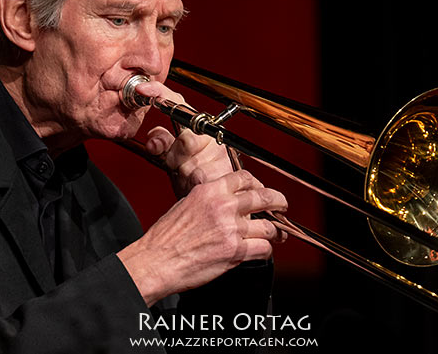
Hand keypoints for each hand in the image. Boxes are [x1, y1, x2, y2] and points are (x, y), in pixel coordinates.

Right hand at [117, 170, 287, 306]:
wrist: (156, 260)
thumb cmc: (166, 237)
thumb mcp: (186, 204)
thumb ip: (209, 199)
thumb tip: (225, 200)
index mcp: (210, 191)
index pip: (244, 178)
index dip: (257, 183)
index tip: (261, 189)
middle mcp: (223, 206)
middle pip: (265, 197)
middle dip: (278, 201)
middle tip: (282, 205)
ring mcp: (231, 229)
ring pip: (268, 226)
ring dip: (274, 231)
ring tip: (274, 234)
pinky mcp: (234, 252)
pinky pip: (263, 248)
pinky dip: (266, 250)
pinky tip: (262, 250)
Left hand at [136, 81, 232, 197]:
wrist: (220, 199)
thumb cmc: (196, 178)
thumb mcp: (173, 159)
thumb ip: (162, 144)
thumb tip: (154, 140)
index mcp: (198, 127)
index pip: (178, 104)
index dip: (160, 94)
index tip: (143, 90)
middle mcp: (212, 136)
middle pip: (186, 140)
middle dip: (175, 158)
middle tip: (178, 167)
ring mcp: (222, 154)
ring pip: (190, 163)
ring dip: (184, 176)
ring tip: (189, 179)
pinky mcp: (228, 173)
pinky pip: (200, 178)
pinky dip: (193, 185)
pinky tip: (196, 186)